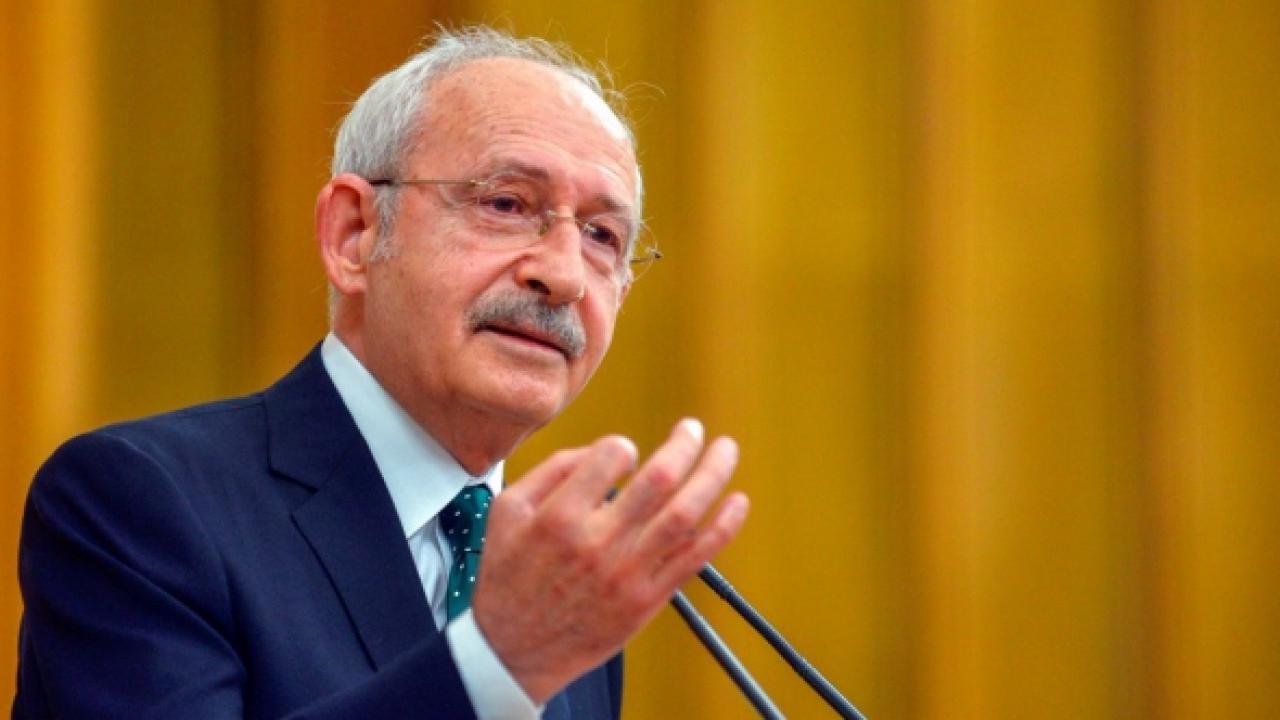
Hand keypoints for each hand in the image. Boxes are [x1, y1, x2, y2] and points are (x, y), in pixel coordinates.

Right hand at [470, 418, 748, 702]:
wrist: (513, 650)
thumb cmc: (509, 577)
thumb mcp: (506, 512)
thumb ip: (552, 470)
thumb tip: (601, 451)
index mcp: (560, 516)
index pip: (612, 455)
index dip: (623, 447)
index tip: (622, 455)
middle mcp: (598, 542)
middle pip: (660, 479)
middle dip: (684, 444)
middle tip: (693, 429)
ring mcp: (627, 573)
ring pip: (685, 514)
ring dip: (712, 475)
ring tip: (726, 450)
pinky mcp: (647, 600)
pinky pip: (695, 558)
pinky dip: (723, 527)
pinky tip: (737, 502)